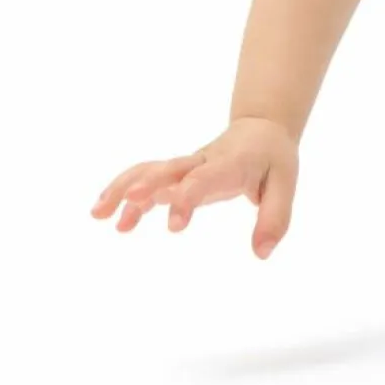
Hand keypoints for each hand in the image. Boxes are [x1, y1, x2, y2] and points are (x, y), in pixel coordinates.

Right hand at [90, 117, 298, 258]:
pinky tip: (112, 220)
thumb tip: (260, 254)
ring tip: (98, 215)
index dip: (188, 197)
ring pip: (149, 170)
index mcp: (231, 164)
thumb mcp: (286, 186)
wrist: (260, 130)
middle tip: (128, 203)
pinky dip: (126, 195)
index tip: (174, 224)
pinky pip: (147, 178)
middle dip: (148, 184)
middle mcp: (202, 162)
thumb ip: (274, 220)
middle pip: (169, 168)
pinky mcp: (177, 173)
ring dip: (122, 188)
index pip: (205, 179)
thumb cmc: (273, 160)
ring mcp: (186, 166)